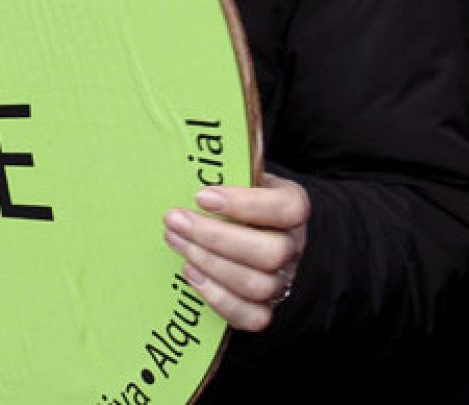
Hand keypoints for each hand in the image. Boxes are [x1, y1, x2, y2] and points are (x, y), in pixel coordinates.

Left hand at [163, 174, 308, 332]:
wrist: (250, 231)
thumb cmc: (235, 199)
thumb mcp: (238, 176)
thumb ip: (223, 168)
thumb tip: (186, 151)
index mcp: (292, 208)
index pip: (287, 208)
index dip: (246, 204)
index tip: (201, 195)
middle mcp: (294, 246)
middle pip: (271, 252)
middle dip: (215, 237)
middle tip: (174, 219)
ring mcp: (283, 280)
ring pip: (259, 285)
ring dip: (209, 264)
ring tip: (175, 241)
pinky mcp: (266, 308)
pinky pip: (253, 317)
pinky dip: (219, 299)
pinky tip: (190, 274)